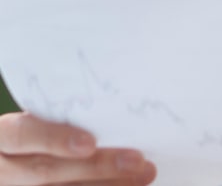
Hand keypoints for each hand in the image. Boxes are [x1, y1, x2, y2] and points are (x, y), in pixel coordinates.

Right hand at [0, 113, 155, 185]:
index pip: (21, 135)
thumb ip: (61, 119)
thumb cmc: (32, 133)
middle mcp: (2, 169)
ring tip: (142, 176)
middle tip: (137, 160)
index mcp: (1, 137)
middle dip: (95, 167)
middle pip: (44, 171)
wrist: (9, 162)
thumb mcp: (34, 122)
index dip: (54, 140)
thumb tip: (115, 110)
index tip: (89, 143)